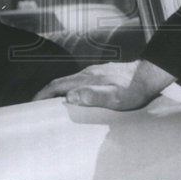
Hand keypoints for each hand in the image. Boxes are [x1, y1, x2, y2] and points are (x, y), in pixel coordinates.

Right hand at [32, 59, 175, 109]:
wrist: (148, 76)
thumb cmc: (133, 91)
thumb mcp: (114, 99)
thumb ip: (93, 96)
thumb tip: (70, 96)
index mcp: (86, 79)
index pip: (57, 86)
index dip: (42, 95)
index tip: (32, 104)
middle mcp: (87, 73)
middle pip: (61, 83)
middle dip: (46, 94)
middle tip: (38, 107)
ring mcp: (95, 72)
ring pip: (71, 81)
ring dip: (59, 92)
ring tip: (54, 105)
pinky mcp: (102, 74)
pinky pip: (81, 81)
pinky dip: (71, 89)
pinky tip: (76, 98)